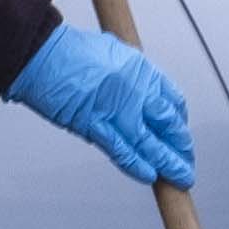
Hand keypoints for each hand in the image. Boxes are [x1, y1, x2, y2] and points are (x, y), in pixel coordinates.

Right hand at [7, 21, 199, 187]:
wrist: (42, 55)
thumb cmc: (71, 51)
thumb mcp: (114, 51)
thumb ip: (130, 74)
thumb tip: (138, 87)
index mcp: (142, 70)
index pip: (173, 101)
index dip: (179, 121)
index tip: (180, 130)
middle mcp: (135, 91)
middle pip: (169, 125)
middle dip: (181, 147)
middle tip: (186, 161)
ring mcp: (117, 110)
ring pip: (152, 144)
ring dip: (168, 164)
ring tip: (179, 177)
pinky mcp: (96, 127)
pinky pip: (123, 152)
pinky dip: (138, 166)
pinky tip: (150, 175)